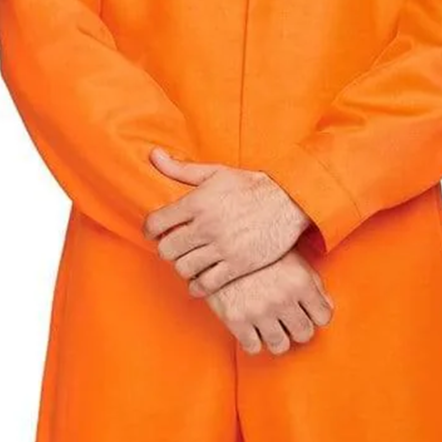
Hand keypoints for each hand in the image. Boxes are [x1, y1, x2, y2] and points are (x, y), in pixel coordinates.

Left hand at [143, 147, 309, 294]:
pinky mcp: (238, 265)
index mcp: (198, 202)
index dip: (150, 230)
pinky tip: (199, 281)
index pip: (156, 223)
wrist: (291, 201)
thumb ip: (181, 168)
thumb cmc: (252, 186)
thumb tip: (153, 155)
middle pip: (167, 249)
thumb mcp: (216, 172)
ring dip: (181, 267)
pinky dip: (198, 286)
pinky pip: (206, 284)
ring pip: (183, 268)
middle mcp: (207, 226)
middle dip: (166, 249)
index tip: (156, 232)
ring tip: (188, 262)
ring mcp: (222, 248)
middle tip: (174, 247)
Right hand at [204, 247, 334, 355]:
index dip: (316, 316)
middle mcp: (282, 298)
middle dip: (298, 328)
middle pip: (304, 334)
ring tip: (270, 326)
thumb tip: (326, 307)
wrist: (217, 243)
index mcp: (299, 280)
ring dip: (277, 338)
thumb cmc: (257, 250)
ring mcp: (258, 310)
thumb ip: (312, 282)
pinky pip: (253, 348)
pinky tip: (252, 328)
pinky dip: (253, 341)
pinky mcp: (235, 319)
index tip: (307, 313)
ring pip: (280, 346)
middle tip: (288, 320)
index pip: (324, 317)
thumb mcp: (290, 258)